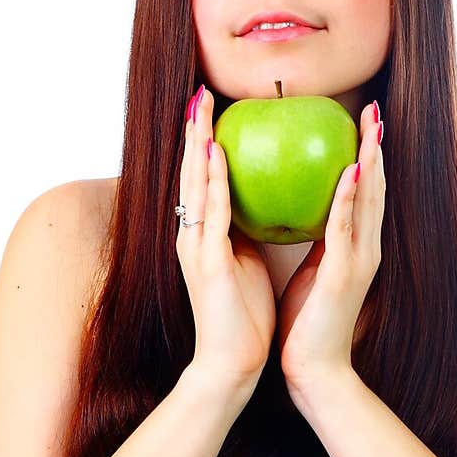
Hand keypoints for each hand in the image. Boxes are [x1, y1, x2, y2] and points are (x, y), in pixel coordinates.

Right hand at [176, 85, 275, 389]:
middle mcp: (193, 235)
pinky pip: (212, 212)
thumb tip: (265, 206)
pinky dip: (213, 180)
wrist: (232, 363)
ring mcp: (196, 247)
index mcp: (205, 236)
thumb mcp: (247, 263)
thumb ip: (247, 233)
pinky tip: (218, 152)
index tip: (213, 111)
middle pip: (191, 173)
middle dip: (195, 132)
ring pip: (194, 184)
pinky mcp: (206, 262)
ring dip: (198, 143)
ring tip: (202, 107)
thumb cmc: (244, 318)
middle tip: (200, 93)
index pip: (203, 180)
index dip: (205, 145)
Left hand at [277, 101, 384, 395]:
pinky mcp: (344, 274)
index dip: (366, 157)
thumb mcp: (311, 272)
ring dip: (370, 160)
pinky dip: (350, 197)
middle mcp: (365, 250)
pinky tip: (350, 169)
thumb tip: (302, 214)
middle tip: (374, 111)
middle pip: (375, 189)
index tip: (362, 124)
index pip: (364, 194)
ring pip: (369, 201)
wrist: (313, 370)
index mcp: (356, 249)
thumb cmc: (306, 324)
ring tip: (370, 126)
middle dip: (375, 148)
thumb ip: (316, 243)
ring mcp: (359, 261)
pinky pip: (346, 227)